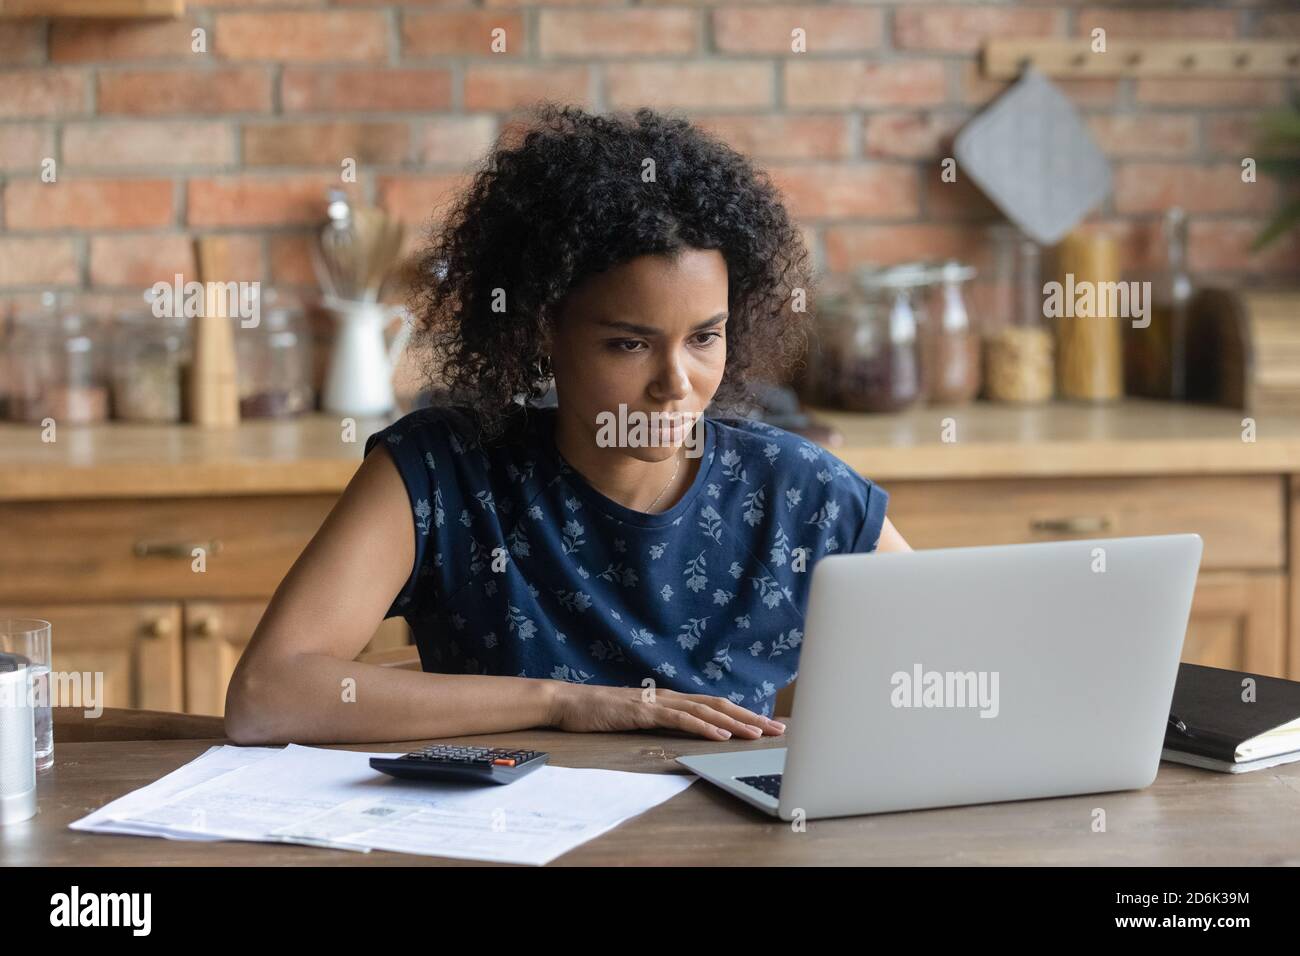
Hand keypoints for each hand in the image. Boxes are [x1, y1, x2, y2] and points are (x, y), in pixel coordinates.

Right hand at [548, 682, 785, 740]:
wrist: (570, 702)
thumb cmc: (601, 712)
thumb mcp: (639, 718)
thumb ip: (661, 720)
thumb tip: (686, 730)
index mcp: (670, 698)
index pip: (715, 705)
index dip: (743, 713)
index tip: (766, 724)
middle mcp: (669, 696)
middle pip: (719, 704)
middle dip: (750, 716)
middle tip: (777, 728)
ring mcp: (657, 702)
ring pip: (705, 711)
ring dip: (735, 723)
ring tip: (758, 733)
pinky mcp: (644, 712)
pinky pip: (679, 719)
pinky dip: (703, 727)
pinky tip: (720, 735)